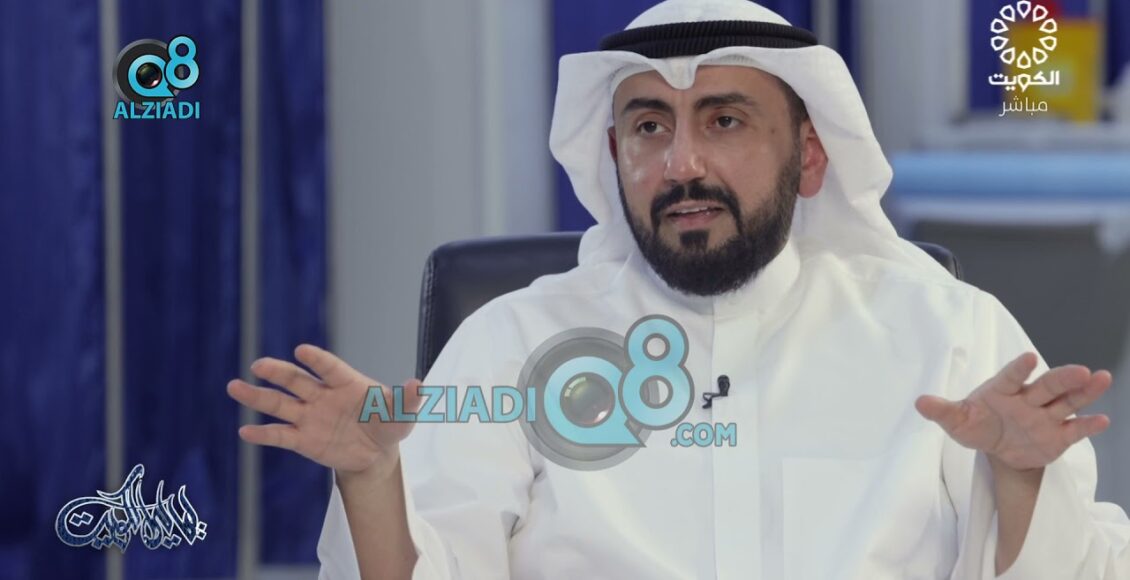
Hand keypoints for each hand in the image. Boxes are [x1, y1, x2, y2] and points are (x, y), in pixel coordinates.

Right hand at [227, 344, 422, 478]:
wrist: (376, 452)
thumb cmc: (389, 423)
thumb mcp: (404, 414)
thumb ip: (409, 399)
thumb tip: (420, 384)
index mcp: (346, 382)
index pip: (329, 368)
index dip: (317, 360)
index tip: (302, 351)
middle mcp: (323, 395)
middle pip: (296, 380)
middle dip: (278, 372)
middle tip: (259, 365)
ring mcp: (310, 416)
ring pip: (280, 404)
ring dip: (258, 396)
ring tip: (234, 386)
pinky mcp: (303, 439)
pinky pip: (280, 435)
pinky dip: (263, 434)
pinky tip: (245, 432)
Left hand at [915, 352, 1112, 470]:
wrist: (999, 450)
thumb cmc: (977, 426)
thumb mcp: (957, 421)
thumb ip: (942, 411)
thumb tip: (920, 402)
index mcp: (1002, 390)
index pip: (1012, 377)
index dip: (1020, 368)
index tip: (1030, 358)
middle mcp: (1028, 399)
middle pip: (1048, 387)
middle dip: (1063, 378)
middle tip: (1081, 370)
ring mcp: (1046, 417)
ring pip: (1068, 402)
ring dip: (1085, 392)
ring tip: (1102, 378)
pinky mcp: (1059, 436)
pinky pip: (1075, 429)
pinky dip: (1088, 425)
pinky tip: (1102, 420)